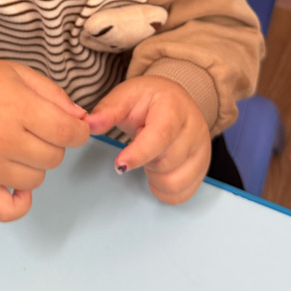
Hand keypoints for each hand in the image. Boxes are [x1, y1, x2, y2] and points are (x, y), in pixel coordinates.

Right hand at [0, 60, 88, 221]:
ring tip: (19, 147)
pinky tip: (17, 186)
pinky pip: (6, 211)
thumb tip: (81, 120)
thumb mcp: (19, 74)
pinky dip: (19, 204)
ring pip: (37, 180)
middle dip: (54, 144)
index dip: (78, 131)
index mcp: (17, 107)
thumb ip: (55, 95)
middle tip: (35, 130)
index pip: (66, 132)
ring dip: (36, 165)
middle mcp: (3, 139)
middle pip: (54, 157)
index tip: (73, 127)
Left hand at [85, 75, 211, 203]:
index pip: (161, 135)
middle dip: (144, 161)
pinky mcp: (202, 168)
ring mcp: (202, 150)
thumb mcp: (125, 96)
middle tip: (139, 143)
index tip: (120, 165)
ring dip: (154, 176)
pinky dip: (164, 190)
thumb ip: (106, 111)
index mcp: (174, 107)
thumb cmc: (150, 99)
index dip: (139, 154)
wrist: (175, 99)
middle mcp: (194, 129)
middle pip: (166, 162)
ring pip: (174, 182)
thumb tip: (88, 125)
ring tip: (150, 156)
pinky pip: (181, 194)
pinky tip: (158, 172)